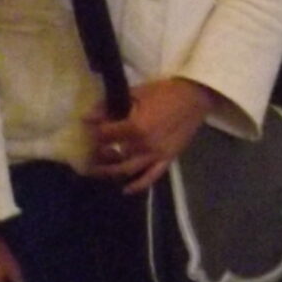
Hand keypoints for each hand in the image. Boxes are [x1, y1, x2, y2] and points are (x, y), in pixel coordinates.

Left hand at [86, 77, 218, 193]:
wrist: (195, 97)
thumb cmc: (165, 92)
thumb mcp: (136, 94)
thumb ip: (110, 106)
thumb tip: (87, 117)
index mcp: (135, 127)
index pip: (105, 135)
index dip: (93, 131)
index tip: (88, 129)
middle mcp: (144, 145)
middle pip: (113, 156)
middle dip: (98, 156)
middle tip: (88, 155)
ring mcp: (156, 155)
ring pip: (128, 170)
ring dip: (110, 173)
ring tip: (98, 172)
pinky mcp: (167, 159)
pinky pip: (151, 177)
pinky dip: (138, 185)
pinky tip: (125, 189)